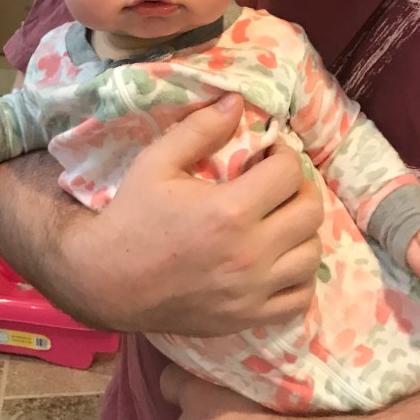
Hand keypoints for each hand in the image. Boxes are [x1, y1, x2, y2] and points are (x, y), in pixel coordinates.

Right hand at [60, 93, 323, 333]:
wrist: (106, 281)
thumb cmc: (131, 215)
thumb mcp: (156, 161)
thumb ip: (200, 128)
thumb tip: (236, 101)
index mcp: (229, 211)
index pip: (289, 173)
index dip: (284, 155)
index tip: (268, 154)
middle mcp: (249, 253)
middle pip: (310, 212)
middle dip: (299, 187)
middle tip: (278, 183)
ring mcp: (252, 291)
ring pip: (312, 255)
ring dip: (302, 230)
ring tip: (279, 219)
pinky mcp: (248, 318)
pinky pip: (300, 297)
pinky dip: (299, 275)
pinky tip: (279, 259)